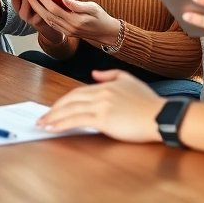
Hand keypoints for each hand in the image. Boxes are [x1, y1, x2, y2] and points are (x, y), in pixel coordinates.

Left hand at [21, 0, 120, 45]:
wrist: (106, 32)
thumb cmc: (100, 17)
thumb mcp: (93, 7)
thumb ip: (78, 5)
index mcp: (75, 21)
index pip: (54, 9)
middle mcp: (68, 28)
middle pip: (46, 15)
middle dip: (33, 3)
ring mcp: (66, 31)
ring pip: (46, 20)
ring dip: (35, 9)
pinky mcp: (65, 32)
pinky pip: (50, 23)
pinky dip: (42, 14)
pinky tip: (37, 7)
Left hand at [37, 70, 163, 141]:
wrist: (160, 115)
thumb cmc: (148, 103)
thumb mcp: (130, 81)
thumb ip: (111, 75)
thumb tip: (94, 74)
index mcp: (105, 85)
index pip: (78, 92)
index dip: (63, 101)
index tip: (54, 108)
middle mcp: (100, 92)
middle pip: (70, 100)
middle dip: (54, 109)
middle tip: (42, 117)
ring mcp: (101, 105)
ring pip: (70, 110)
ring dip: (53, 117)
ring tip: (43, 124)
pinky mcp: (103, 118)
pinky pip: (76, 120)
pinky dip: (62, 123)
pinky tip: (53, 128)